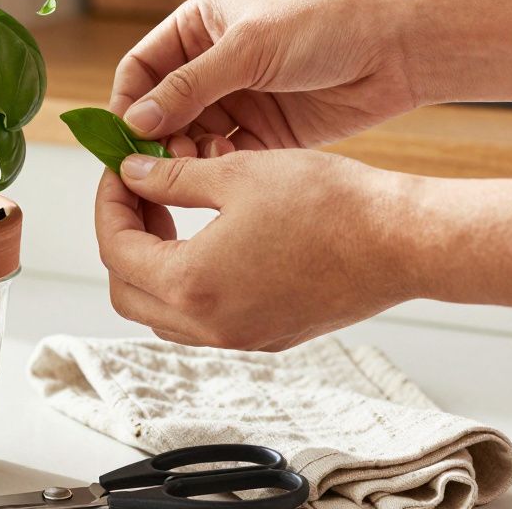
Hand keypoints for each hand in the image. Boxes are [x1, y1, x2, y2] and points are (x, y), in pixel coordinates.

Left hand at [94, 149, 418, 350]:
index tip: (118, 172)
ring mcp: (238, 339)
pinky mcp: (265, 337)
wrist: (402, 242)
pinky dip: (186, 282)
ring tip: (170, 212)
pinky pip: (201, 320)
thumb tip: (131, 175)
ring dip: (151, 265)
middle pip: (126, 290)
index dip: (108, 205)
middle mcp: (209, 326)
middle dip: (122, 239)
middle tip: (138, 193)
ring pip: (161, 312)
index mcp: (191, 286)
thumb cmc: (328, 204)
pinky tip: (207, 238)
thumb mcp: (234, 174)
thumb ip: (170, 179)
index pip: (115, 250)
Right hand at [109, 0, 420, 150]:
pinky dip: (217, 164)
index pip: (141, 67)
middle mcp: (211, 64)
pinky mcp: (263, 132)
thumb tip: (134, 120)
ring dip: (186, 153)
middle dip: (156, 135)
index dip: (126, 101)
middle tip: (158, 160)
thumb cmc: (325, 25)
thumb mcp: (248, 49)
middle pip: (160, 108)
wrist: (397, 49)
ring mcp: (236, 99)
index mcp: (198, 26)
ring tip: (198, 162)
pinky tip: (226, 165)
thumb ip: (189, 87)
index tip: (121, 135)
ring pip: (188, 136)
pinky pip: (223, 154)